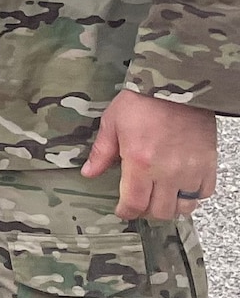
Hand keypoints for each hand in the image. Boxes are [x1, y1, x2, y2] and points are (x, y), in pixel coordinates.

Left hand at [81, 89, 218, 219]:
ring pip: (184, 207)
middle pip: (160, 211)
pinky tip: (182, 186)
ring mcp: (191, 170)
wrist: (176, 85)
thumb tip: (89, 173)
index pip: (135, 203)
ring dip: (171, 206)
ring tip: (161, 196)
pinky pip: (204, 193)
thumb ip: (101, 152)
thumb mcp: (112, 123)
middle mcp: (167, 171)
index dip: (126, 212)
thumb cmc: (142, 101)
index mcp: (140, 162)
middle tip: (140, 201)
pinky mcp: (208, 164)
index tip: (122, 210)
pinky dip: (193, 195)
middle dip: (147, 211)